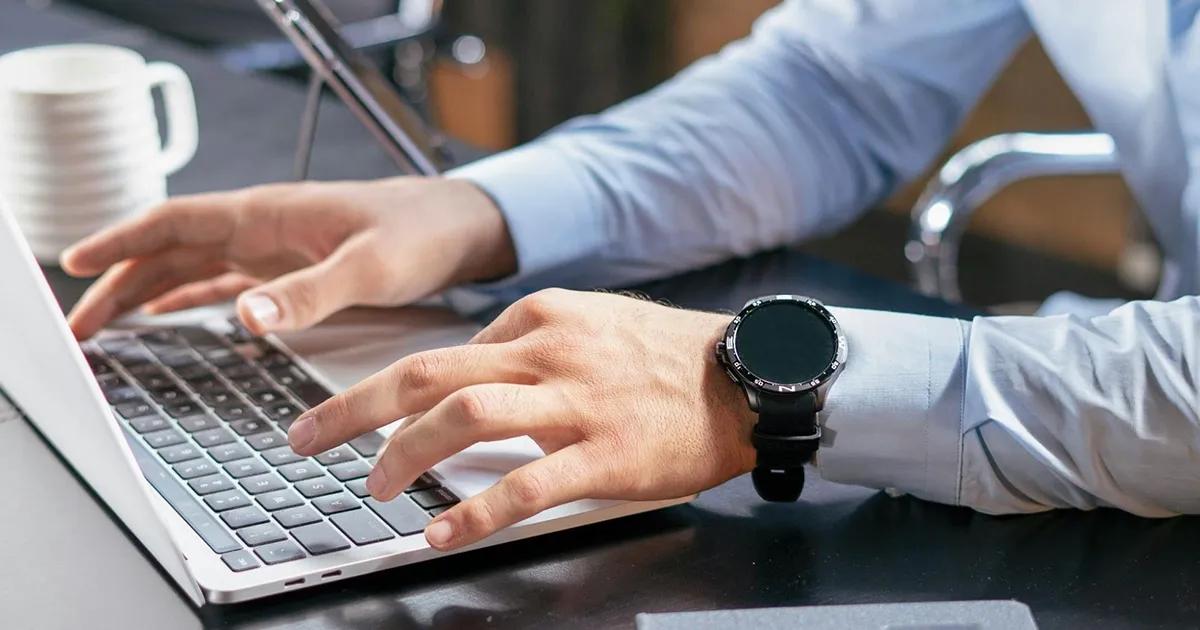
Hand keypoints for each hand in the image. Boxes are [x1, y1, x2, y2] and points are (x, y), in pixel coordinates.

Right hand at [60, 177, 515, 338]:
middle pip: (171, 248)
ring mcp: (276, 249)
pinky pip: (226, 281)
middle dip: (120, 280)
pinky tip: (176, 315)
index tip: (74, 263)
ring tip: (108, 324)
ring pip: (193, 265)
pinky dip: (192, 297)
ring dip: (149, 291)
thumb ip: (309, 294)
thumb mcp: (369, 268)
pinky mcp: (295, 269)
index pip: (175, 221)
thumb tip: (243, 317)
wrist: (464, 228)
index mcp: (269, 214)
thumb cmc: (422, 233)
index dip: (120, 241)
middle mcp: (264, 228)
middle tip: (82, 323)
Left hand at [288, 289, 755, 550]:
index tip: (356, 414)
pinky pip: (525, 483)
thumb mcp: (592, 323)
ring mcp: (575, 401)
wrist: (746, 376)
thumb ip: (531, 344)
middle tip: (305, 438)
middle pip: (427, 373)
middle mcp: (548, 351)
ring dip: (404, 454)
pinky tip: (440, 534)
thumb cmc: (666, 356)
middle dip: (354, 407)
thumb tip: (472, 373)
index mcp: (540, 316)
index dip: (388, 387)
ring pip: (464, 417)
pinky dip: (473, 511)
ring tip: (374, 488)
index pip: (443, 350)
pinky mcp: (604, 453)